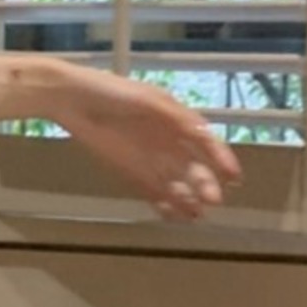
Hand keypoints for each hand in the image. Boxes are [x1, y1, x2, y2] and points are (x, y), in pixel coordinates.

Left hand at [57, 69, 241, 219]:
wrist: (73, 100)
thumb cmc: (113, 92)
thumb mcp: (150, 100)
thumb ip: (176, 118)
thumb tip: (204, 133)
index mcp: (178, 120)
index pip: (207, 143)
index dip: (222, 159)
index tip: (233, 176)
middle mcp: (168, 142)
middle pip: (193, 168)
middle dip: (205, 185)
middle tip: (213, 200)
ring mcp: (149, 158)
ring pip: (175, 184)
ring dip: (186, 199)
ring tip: (196, 214)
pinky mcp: (129, 171)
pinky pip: (151, 191)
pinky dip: (162, 203)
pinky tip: (171, 214)